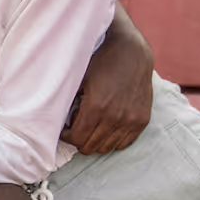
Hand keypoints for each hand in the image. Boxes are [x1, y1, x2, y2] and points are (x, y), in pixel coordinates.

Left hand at [63, 35, 153, 155]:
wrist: (132, 52)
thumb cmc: (101, 63)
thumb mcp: (79, 79)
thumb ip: (68, 101)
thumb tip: (56, 120)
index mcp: (96, 106)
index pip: (77, 138)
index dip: (67, 137)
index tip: (64, 130)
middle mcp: (115, 117)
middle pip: (90, 146)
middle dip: (79, 140)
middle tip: (75, 128)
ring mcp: (131, 120)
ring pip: (107, 147)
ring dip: (95, 141)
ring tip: (90, 127)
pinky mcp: (142, 120)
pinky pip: (124, 143)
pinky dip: (112, 140)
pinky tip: (105, 128)